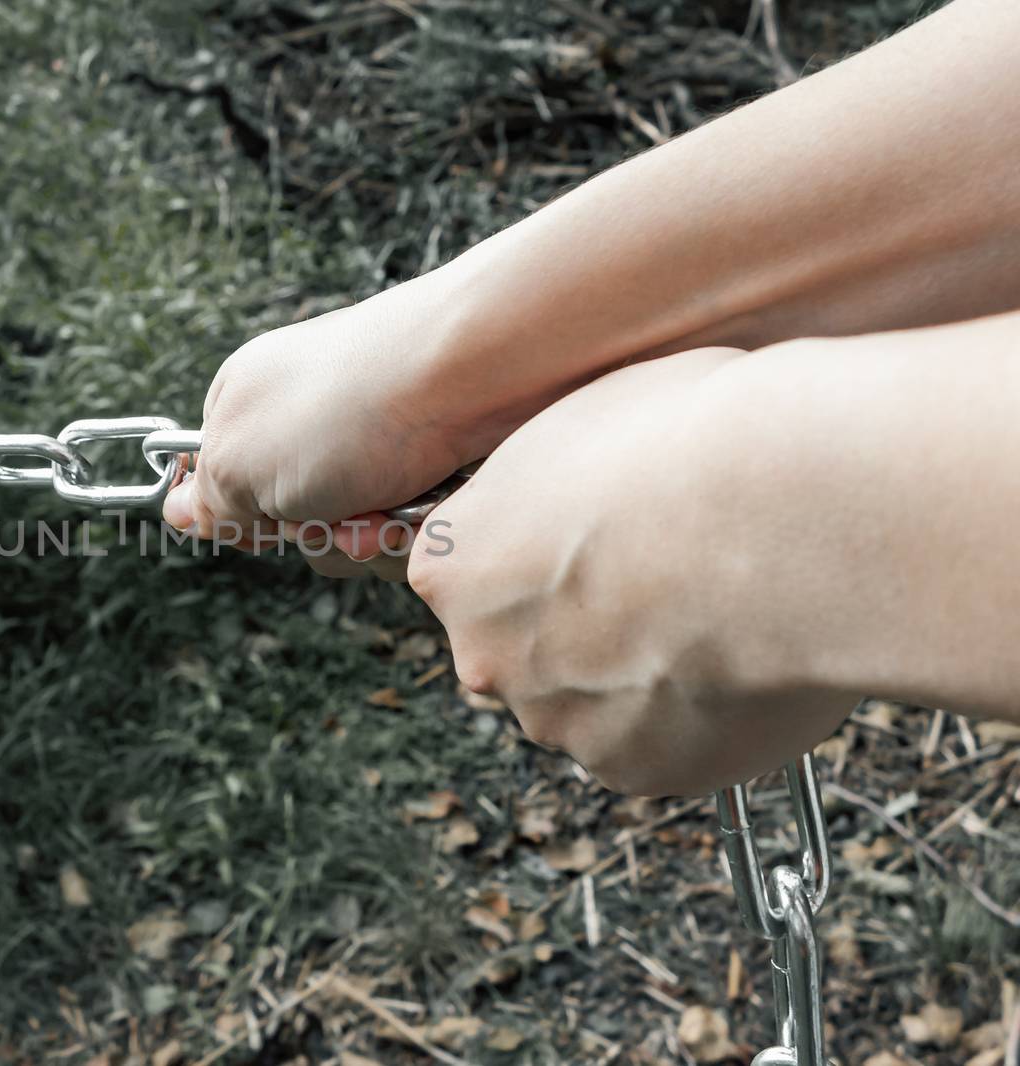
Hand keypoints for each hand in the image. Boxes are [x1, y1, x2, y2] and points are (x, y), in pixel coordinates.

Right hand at [162, 275, 563, 577]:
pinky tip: (437, 505)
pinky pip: (411, 530)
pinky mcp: (431, 460)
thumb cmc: (351, 408)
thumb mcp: (242, 462)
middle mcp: (308, 422)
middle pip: (294, 526)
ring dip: (370, 542)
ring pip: (354, 538)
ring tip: (396, 509)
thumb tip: (177, 513)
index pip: (223, 490)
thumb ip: (209, 496)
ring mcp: (372, 442)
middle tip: (340, 510)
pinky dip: (420, 530)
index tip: (268, 520)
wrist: (477, 371)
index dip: (247, 520)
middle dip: (319, 537)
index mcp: (246, 403)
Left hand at [408, 346, 857, 795]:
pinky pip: (660, 743)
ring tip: (723, 612)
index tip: (595, 536)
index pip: (471, 571)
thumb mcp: (589, 420)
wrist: (783, 517)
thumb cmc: (689, 446)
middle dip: (586, 622)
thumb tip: (584, 491)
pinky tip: (744, 660)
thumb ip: (557, 482)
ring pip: (592, 700)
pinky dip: (696, 714)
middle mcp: (484, 652)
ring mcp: (556, 719)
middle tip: (666, 578)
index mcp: (454, 562)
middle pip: (524, 646)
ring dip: (642, 670)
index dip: (541, 551)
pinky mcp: (634, 769)